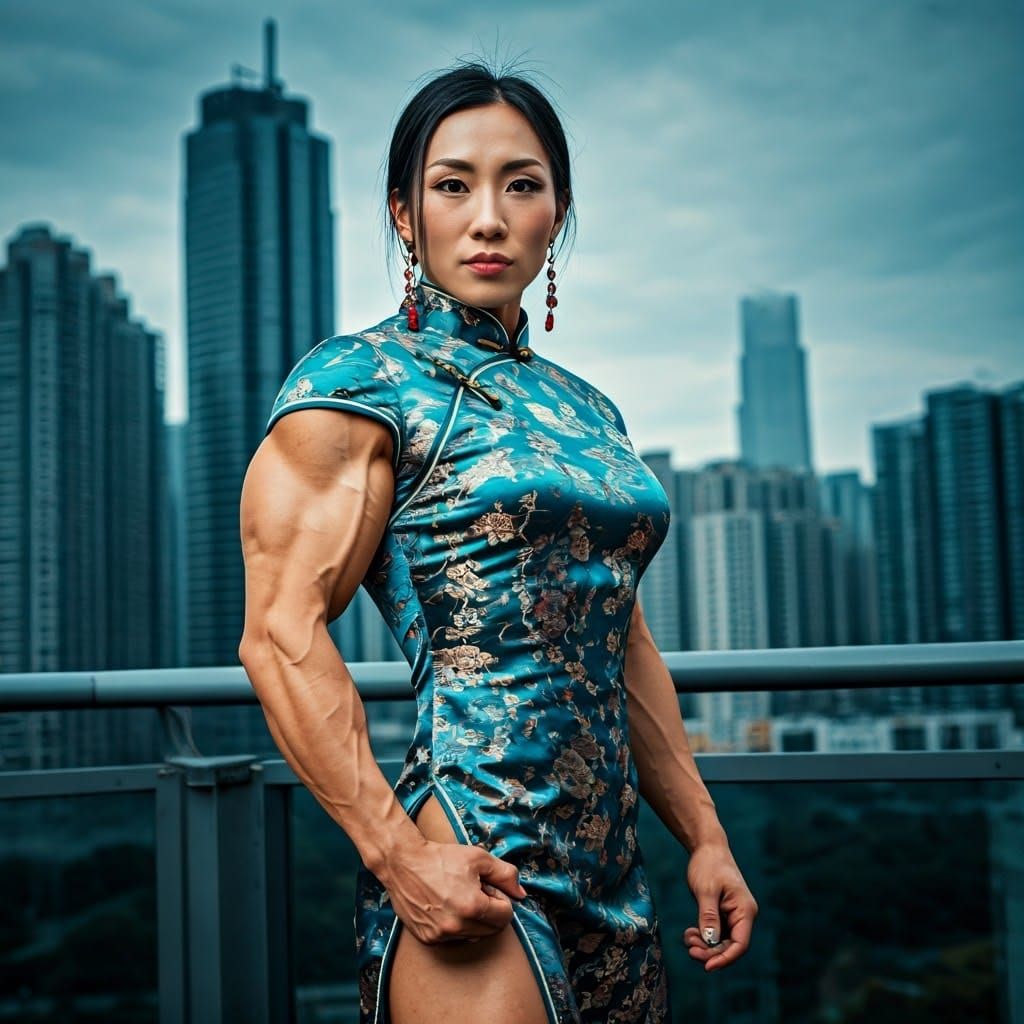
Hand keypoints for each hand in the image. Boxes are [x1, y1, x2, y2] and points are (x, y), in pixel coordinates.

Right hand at [383, 838, 527, 944]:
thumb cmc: (441, 858)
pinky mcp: (428, 939)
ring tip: (459, 898)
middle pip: (492, 930)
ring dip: (473, 920)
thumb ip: (505, 875)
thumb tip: (521, 894)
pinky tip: (445, 906)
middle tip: (474, 891)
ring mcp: (441, 935)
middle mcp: (457, 927)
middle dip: (490, 911)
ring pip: (474, 936)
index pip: (506, 916)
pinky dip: (456, 926)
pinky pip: (454, 939)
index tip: (487, 887)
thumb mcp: (479, 858)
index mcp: (473, 908)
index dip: (501, 899)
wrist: (403, 863)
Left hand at [682, 840, 757, 970]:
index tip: (707, 966)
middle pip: (730, 946)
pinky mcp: (723, 914)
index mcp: (745, 910)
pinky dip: (703, 936)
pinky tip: (690, 934)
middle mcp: (742, 915)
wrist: (707, 847)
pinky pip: (715, 933)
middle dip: (710, 952)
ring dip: (705, 945)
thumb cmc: (708, 864)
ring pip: (721, 942)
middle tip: (690, 950)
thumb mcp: (706, 890)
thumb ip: (708, 916)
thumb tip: (710, 942)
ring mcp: (733, 915)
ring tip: (688, 938)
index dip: (725, 958)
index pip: (740, 944)